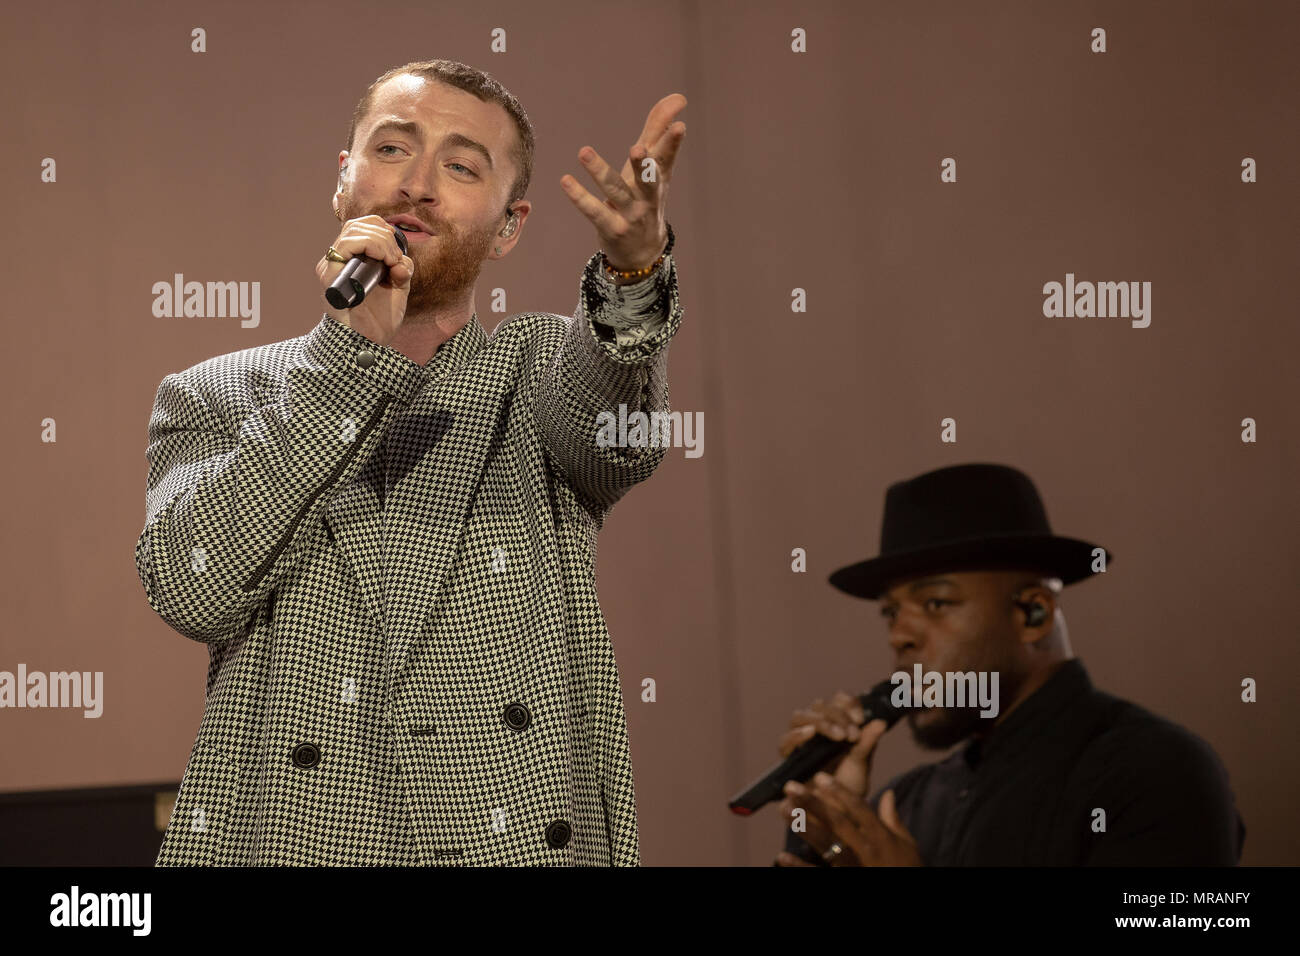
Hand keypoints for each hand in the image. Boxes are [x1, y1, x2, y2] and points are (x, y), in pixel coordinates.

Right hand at [317, 215, 414, 347]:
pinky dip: (372, 246)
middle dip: (385, 236)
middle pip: (357, 224)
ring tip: (391, 262)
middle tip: (395, 259)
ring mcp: (331, 267)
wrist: (369, 344)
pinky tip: (384, 263)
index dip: (383, 231)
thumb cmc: (379, 320)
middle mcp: (337, 261)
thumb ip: (400, 269)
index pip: (361, 227)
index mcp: (350, 261)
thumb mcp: (397, 288)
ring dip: (381, 242)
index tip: (397, 253)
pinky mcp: (329, 275)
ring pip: (353, 231)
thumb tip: (400, 260)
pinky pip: (346, 245)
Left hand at [560, 92, 686, 274]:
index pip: (667, 158)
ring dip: (600, 172)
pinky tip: (565, 180)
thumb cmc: (645, 199)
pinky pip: (594, 211)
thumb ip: (659, 130)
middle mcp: (648, 197)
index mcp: (659, 178)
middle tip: (637, 148)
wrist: (643, 253)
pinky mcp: (612, 228)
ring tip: (584, 152)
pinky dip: (579, 197)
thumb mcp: (654, 167)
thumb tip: (678, 98)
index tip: (679, 127)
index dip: (672, 143)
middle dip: (643, 165)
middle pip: (648, 180)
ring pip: (615, 191)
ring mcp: (630, 214)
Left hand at [775, 778, 922, 867]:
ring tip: (785, 810)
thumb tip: (887, 793)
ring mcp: (855, 867)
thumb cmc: (908, 869)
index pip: (859, 808)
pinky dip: (801, 867)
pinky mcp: (845, 881)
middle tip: (791, 786)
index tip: (819, 776)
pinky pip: (819, 874)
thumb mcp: (906, 845)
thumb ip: (893, 819)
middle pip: (837, 822)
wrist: (909, 893)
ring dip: (804, 827)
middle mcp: (867, 850)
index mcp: (881, 837)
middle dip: (813, 803)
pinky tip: (782, 856)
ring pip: (827, 845)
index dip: (839, 791)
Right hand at [777, 692, 880, 796]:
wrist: (833, 813)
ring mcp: (800, 740)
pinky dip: (797, 734)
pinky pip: (786, 740)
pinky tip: (809, 734)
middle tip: (852, 734)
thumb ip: (867, 743)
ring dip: (820, 722)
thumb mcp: (861, 764)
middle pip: (820, 706)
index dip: (848, 703)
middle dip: (837, 716)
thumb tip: (881, 722)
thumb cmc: (848, 786)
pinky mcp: (788, 755)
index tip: (860, 718)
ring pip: (801, 716)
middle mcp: (816, 727)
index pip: (838, 699)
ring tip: (837, 735)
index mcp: (836, 723)